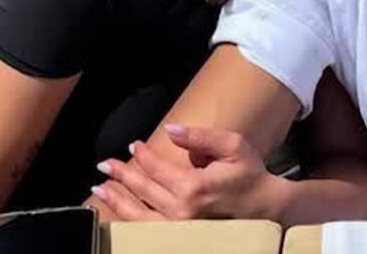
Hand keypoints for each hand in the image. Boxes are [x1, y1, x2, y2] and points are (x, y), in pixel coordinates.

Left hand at [90, 124, 284, 220]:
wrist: (266, 209)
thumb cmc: (249, 175)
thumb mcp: (232, 146)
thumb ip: (200, 136)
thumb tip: (170, 129)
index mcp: (194, 186)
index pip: (156, 167)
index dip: (143, 154)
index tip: (134, 144)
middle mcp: (182, 210)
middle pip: (142, 189)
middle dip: (121, 174)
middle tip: (105, 164)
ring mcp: (179, 228)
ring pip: (138, 213)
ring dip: (117, 198)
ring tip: (101, 187)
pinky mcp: (180, 237)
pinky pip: (147, 228)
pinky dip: (128, 217)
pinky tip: (117, 210)